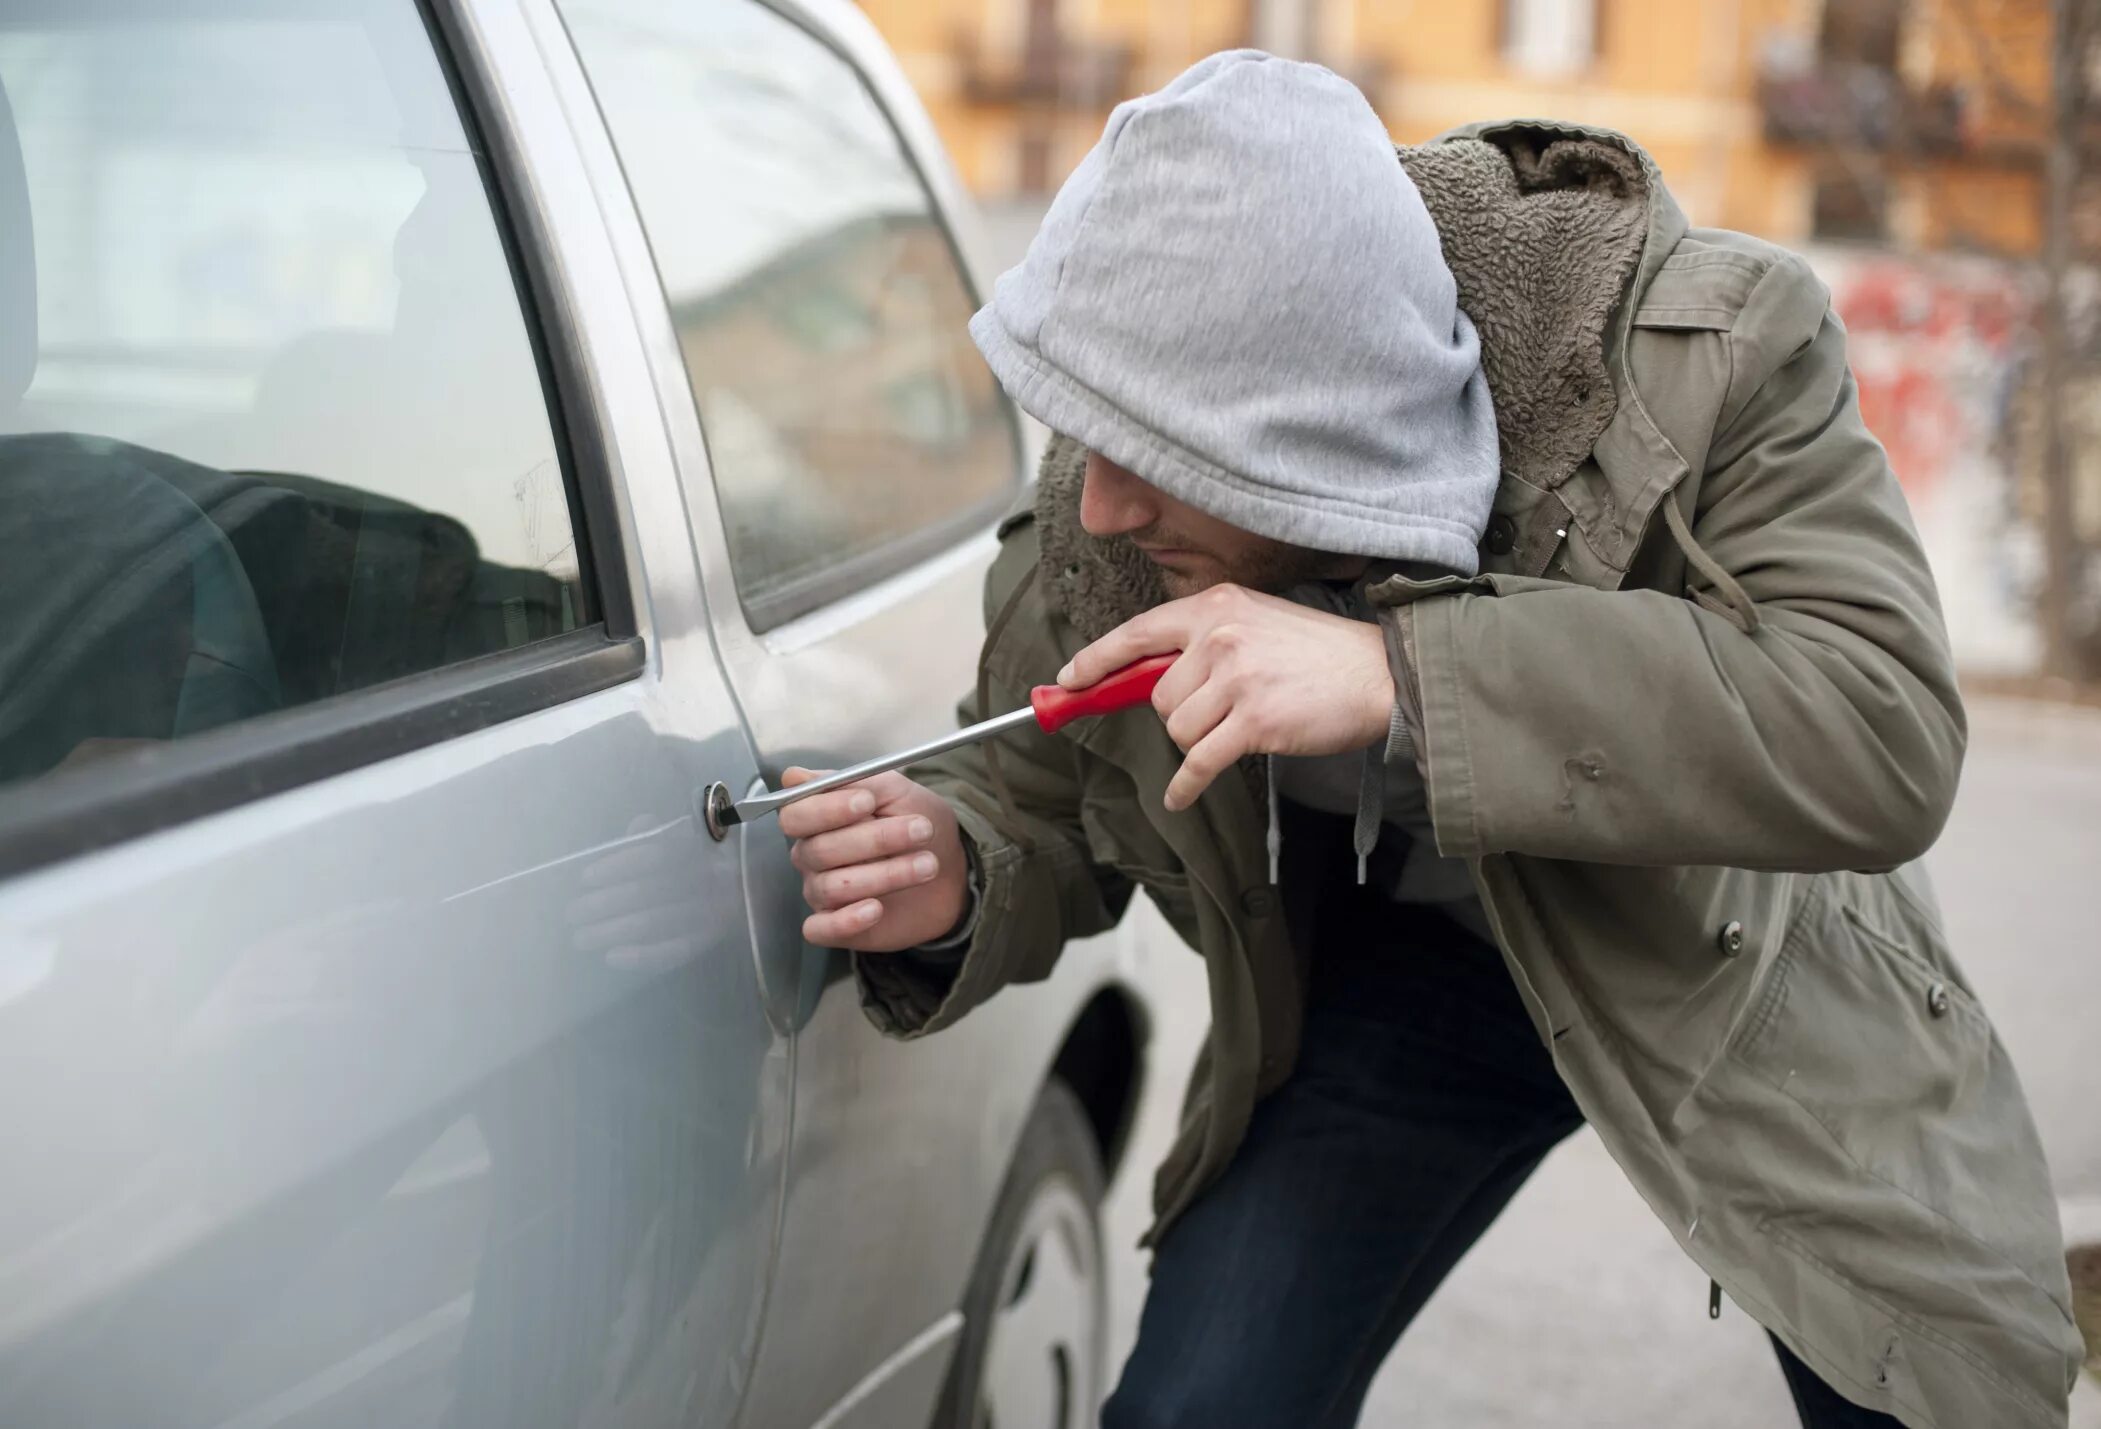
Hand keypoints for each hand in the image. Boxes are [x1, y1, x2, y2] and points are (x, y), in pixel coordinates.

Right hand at [780, 767, 969, 950]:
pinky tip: (875, 909)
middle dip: (875, 839)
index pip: (796, 814)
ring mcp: (821, 892)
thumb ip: (855, 781)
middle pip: (819, 850)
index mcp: (818, 819)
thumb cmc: (917, 825)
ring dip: (884, 875)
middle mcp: (812, 855)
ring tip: (927, 865)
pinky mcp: (836, 926)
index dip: (827, 810)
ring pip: (831, 887)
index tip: (867, 803)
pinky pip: (820, 929)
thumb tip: (796, 777)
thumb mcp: (898, 792)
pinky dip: (845, 921)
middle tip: (920, 830)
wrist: (950, 871)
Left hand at [1058, 584, 1394, 810]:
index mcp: (1215, 606)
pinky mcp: (1253, 722)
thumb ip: (1205, 640)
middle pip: (1157, 695)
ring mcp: (1236, 679)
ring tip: (1239, 729)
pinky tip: (1181, 795)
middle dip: (1179, 714)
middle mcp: (1220, 636)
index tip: (1069, 679)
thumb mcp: (1256, 621)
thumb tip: (1147, 676)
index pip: (1137, 633)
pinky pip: (1198, 763)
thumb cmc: (1317, 653)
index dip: (1097, 660)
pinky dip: (1186, 785)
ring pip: (1177, 730)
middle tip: (1220, 713)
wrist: (1378, 674)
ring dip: (1198, 742)